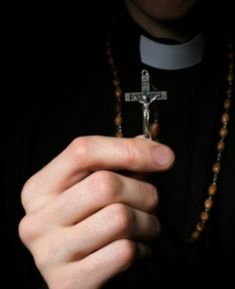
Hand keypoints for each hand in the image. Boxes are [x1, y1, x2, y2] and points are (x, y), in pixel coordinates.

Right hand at [19, 136, 173, 288]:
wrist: (75, 276)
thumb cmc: (88, 223)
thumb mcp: (92, 188)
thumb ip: (119, 166)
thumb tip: (157, 152)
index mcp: (40, 188)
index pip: (83, 151)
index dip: (129, 150)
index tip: (164, 157)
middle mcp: (37, 218)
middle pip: (106, 185)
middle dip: (144, 192)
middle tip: (151, 202)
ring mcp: (49, 253)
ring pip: (120, 218)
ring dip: (147, 222)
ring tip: (144, 226)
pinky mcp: (68, 282)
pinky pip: (123, 252)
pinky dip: (141, 249)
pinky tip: (134, 249)